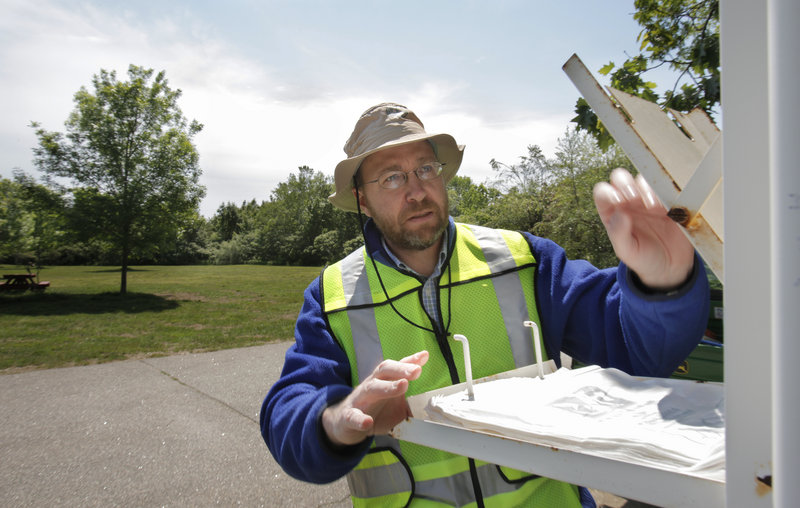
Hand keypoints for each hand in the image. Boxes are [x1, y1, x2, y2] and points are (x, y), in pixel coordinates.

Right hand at [322, 350, 428, 446]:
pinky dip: (359, 419)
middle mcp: (372, 385)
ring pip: (371, 388)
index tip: (424, 357)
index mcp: (383, 380)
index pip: (396, 367)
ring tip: (403, 386)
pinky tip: (367, 422)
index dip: (410, 361)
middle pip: (384, 370)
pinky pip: (352, 416)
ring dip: (387, 387)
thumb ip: (412, 402)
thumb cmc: (374, 409)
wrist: (345, 423)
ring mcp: (360, 400)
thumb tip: (434, 404)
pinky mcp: (348, 416)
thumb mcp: (395, 403)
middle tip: (417, 371)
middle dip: (401, 369)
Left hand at [593, 168, 694, 289]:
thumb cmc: (643, 259)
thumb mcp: (626, 251)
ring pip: (643, 179)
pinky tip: (666, 209)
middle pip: (620, 178)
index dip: (607, 192)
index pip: (603, 192)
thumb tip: (619, 214)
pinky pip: (666, 187)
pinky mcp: (668, 201)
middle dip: (626, 185)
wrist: (671, 267)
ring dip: (646, 189)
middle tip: (634, 200)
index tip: (618, 202)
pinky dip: (665, 192)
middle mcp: (628, 202)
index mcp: (612, 213)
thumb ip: (618, 233)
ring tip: (653, 208)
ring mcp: (648, 199)